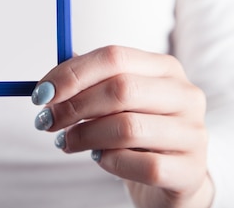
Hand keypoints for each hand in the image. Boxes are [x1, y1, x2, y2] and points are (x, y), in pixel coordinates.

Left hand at [32, 46, 212, 207]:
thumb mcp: (114, 101)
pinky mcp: (190, 169)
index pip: (114, 57)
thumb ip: (85, 83)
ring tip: (67, 142)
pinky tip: (101, 159)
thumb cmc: (136, 131)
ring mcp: (192, 132)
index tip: (41, 94)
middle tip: (46, 122)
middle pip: (121, 89)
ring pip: (128, 127)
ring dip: (85, 136)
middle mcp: (184, 94)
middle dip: (74, 106)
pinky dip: (110, 162)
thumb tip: (46, 84)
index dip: (71, 74)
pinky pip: (142, 164)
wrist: (172, 175)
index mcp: (164, 67)